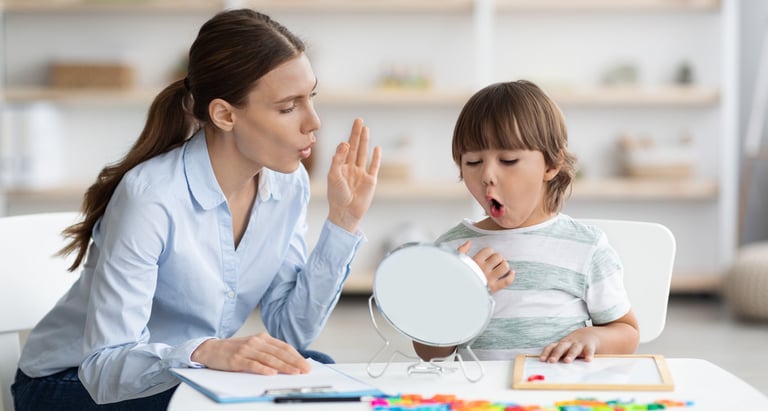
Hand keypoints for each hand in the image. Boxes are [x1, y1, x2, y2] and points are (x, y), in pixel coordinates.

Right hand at [191, 332, 310, 374]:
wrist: (211, 349)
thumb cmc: (235, 350)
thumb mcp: (254, 346)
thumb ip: (268, 351)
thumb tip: (289, 362)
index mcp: (262, 338)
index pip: (284, 347)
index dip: (296, 356)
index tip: (306, 365)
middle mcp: (256, 342)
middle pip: (279, 353)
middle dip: (294, 362)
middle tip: (305, 370)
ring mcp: (247, 350)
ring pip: (269, 359)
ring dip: (284, 366)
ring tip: (294, 373)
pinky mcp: (237, 359)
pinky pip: (253, 364)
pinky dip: (263, 369)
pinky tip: (272, 373)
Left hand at [326, 118, 381, 232]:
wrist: (345, 212)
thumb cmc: (336, 195)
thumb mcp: (333, 175)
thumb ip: (338, 158)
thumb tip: (346, 142)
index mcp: (340, 167)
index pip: (344, 149)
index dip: (346, 139)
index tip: (348, 135)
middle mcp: (351, 168)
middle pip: (355, 147)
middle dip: (356, 134)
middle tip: (359, 120)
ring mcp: (361, 174)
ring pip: (363, 153)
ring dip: (365, 141)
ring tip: (366, 128)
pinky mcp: (370, 181)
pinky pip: (374, 166)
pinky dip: (376, 157)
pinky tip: (377, 148)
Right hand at [458, 240, 513, 292]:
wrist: (459, 294)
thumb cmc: (457, 278)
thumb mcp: (457, 262)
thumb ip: (462, 250)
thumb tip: (469, 242)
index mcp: (475, 261)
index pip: (488, 250)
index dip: (490, 252)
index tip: (488, 256)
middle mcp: (484, 269)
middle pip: (498, 257)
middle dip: (498, 258)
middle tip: (495, 262)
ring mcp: (490, 278)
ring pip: (504, 267)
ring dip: (504, 265)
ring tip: (501, 267)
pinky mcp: (494, 288)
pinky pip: (507, 280)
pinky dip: (511, 276)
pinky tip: (511, 273)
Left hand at [539, 328, 599, 362]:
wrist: (590, 334)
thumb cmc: (574, 345)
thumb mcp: (566, 348)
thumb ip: (559, 355)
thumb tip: (547, 366)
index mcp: (561, 344)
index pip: (551, 347)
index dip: (546, 353)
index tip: (542, 360)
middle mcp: (569, 343)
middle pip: (561, 347)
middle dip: (556, 354)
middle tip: (552, 361)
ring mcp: (579, 344)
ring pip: (574, 349)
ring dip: (570, 355)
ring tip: (567, 361)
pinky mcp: (589, 346)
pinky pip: (589, 350)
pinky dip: (588, 355)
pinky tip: (588, 360)